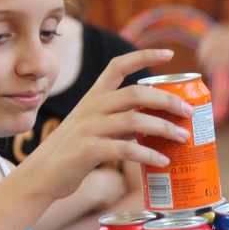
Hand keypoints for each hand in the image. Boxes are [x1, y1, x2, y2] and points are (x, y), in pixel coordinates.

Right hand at [22, 48, 192, 202]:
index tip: (169, 54)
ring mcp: (88, 128)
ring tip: (183, 138)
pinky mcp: (87, 150)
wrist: (40, 175)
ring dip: (164, 128)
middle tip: (188, 111)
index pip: (118, 66)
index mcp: (93, 97)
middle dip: (167, 100)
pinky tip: (162, 161)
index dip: (144, 56)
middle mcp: (91, 107)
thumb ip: (120, 121)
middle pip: (136, 93)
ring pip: (134, 120)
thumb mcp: (94, 128)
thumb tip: (154, 121)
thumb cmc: (71, 152)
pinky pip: (125, 149)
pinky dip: (148, 154)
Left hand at [198, 23, 228, 87]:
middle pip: (210, 40)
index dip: (208, 39)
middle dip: (203, 49)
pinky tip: (210, 69)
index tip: (204, 47)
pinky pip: (213, 62)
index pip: (216, 31)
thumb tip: (210, 42)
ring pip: (209, 51)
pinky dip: (209, 66)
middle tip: (200, 58)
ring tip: (205, 65)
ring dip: (204, 58)